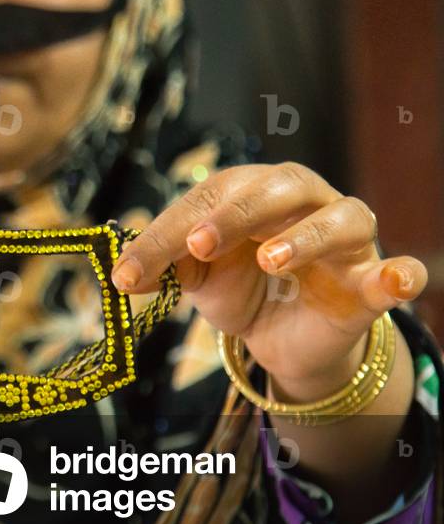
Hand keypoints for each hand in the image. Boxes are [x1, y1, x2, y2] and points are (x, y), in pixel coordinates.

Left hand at [111, 163, 426, 395]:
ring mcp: (345, 238)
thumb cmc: (237, 286)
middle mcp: (302, 201)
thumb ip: (167, 267)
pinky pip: (397, 271)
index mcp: (250, 192)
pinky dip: (399, 275)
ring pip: (341, 217)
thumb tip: (123, 276)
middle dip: (235, 215)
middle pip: (276, 189)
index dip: (166, 234)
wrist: (281, 334)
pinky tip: (394, 281)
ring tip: (271, 259)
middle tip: (199, 244)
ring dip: (307, 236)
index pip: (206, 201)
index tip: (129, 273)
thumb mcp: (197, 278)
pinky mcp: (372, 278)